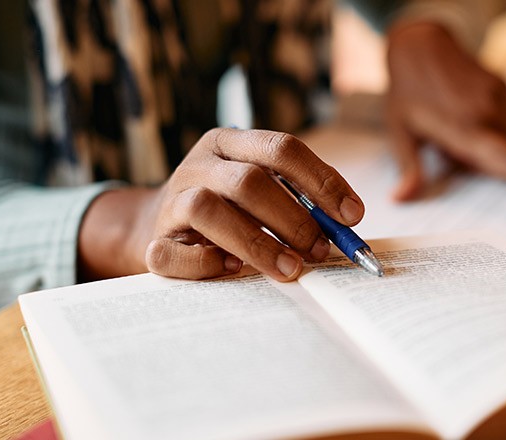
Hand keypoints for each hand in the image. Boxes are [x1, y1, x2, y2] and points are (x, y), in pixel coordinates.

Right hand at [78, 128, 364, 281]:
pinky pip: (173, 252)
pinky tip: (233, 271)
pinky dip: (206, 263)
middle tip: (320, 250)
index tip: (352, 215)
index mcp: (230, 143)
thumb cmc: (229, 209)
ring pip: (208, 209)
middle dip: (293, 219)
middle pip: (248, 181)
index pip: (281, 149)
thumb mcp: (263, 190)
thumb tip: (347, 225)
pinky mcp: (153, 240)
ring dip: (257, 243)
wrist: (159, 225)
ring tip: (290, 269)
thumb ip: (301, 200)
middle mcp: (199, 164)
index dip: (321, 181)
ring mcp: (172, 200)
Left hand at [385, 22, 505, 210]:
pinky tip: (462, 116)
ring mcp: (498, 98)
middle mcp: (489, 113)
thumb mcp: (399, 133)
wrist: (419, 45)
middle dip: (493, 168)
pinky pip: (505, 122)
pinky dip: (490, 131)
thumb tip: (400, 199)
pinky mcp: (503, 87)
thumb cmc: (406, 92)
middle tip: (454, 149)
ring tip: (452, 129)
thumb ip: (409, 169)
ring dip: (488, 148)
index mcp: (466, 129)